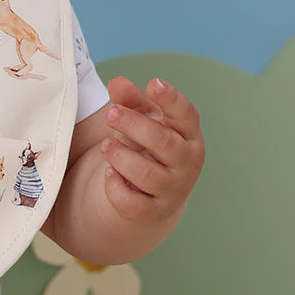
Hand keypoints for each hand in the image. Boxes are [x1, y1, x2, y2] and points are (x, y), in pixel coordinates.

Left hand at [99, 77, 204, 224]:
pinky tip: (109, 175)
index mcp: (188, 134)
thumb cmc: (145, 145)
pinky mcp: (153, 211)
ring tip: (106, 147)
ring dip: (119, 156)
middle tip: (110, 114)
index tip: (153, 83)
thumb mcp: (139, 119)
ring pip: (145, 173)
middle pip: (163, 141)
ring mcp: (172, 189)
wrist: (148, 194)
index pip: (187, 115)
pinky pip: (131, 202)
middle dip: (133, 124)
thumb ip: (129, 100)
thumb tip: (117, 82)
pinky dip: (114, 186)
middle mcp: (187, 162)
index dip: (171, 99)